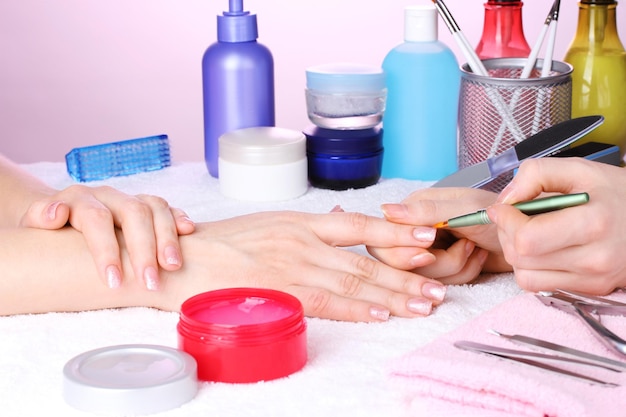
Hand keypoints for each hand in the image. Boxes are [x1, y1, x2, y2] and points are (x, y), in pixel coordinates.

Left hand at [19, 185, 194, 289]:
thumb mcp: (34, 223)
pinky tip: (188, 232)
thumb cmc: (48, 229)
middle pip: (134, 213)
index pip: (97, 219)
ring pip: (156, 208)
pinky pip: (168, 208)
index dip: (106, 250)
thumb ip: (40, 216)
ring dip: (167, 237)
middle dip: (144, 249)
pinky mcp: (148, 207)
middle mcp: (109, 196)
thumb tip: (57, 214)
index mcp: (80, 199)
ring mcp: (131, 199)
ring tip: (173, 266)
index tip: (113, 281)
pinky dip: (179, 218)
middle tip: (150, 282)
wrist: (61, 214)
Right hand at [159, 211, 447, 321]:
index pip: (359, 226)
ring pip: (354, 280)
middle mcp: (302, 240)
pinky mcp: (279, 291)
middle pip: (365, 258)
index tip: (427, 237)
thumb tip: (340, 222)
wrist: (180, 261)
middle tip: (439, 285)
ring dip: (394, 294)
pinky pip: (328, 301)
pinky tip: (382, 313)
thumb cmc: (216, 245)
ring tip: (425, 303)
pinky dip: (358, 307)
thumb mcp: (265, 225)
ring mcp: (292, 265)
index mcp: (299, 222)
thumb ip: (305, 230)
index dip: (396, 231)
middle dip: (407, 273)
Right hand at [368, 186, 510, 284]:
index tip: (431, 245)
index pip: (386, 235)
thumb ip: (424, 211)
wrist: (526, 237)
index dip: (405, 247)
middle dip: (438, 260)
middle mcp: (413, 231)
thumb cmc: (499, 213)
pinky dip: (464, 274)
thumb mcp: (462, 209)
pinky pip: (438, 284)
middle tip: (464, 245)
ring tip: (475, 249)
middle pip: (398, 262)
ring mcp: (426, 252)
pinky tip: (478, 258)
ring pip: (420, 277)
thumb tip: (386, 210)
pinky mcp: (440, 270)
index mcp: (413, 209)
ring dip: (455, 266)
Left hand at [487, 158, 625, 293]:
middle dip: (506, 234)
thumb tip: (505, 200)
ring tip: (527, 232)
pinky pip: (539, 285)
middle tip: (512, 217)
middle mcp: (595, 257)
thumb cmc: (616, 192)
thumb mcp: (580, 169)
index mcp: (593, 222)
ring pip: (525, 276)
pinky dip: (529, 268)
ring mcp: (594, 278)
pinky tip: (541, 249)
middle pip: (521, 257)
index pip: (527, 237)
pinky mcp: (592, 289)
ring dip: (515, 253)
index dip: (505, 221)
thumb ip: (536, 174)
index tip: (502, 208)